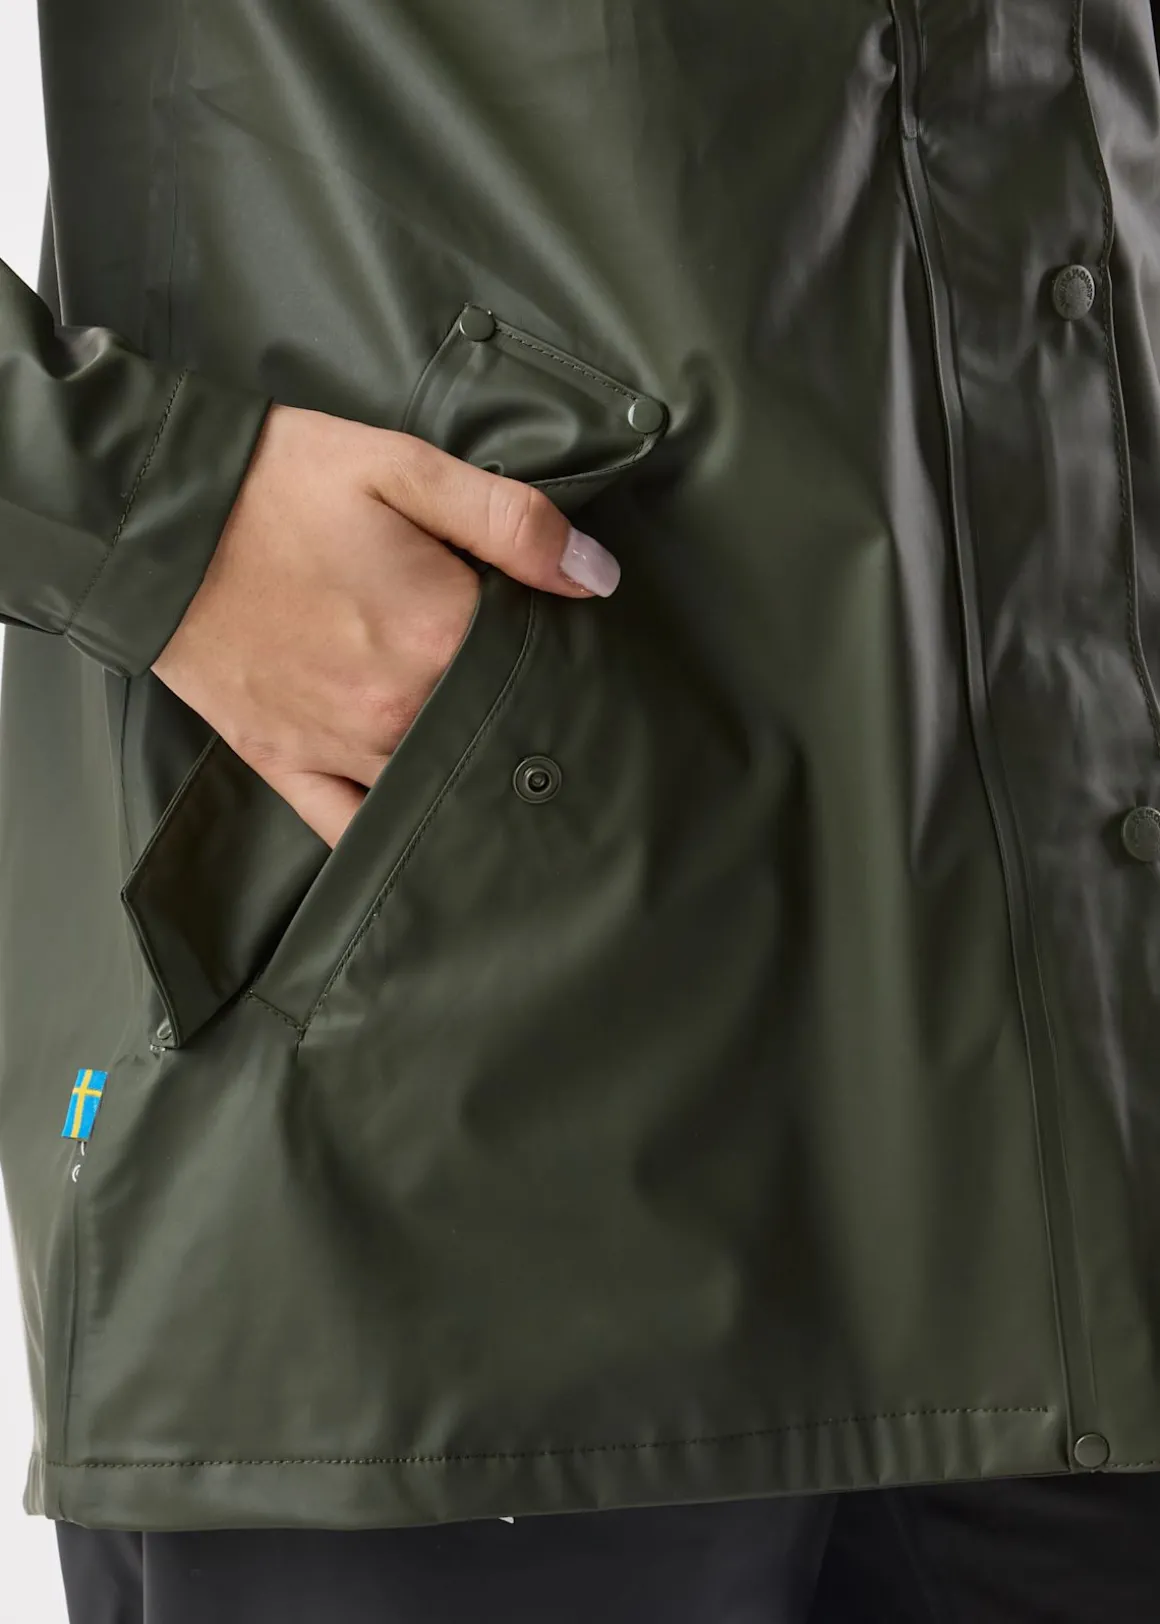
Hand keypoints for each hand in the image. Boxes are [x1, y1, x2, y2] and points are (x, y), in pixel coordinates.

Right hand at [150, 403, 619, 846]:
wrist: (147, 516)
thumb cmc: (275, 484)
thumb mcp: (401, 468)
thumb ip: (510, 522)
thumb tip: (597, 576)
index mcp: (438, 637)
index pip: (539, 668)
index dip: (562, 656)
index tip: (575, 651)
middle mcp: (395, 713)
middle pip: (493, 736)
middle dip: (522, 722)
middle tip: (545, 709)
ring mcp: (337, 749)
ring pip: (433, 788)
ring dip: (468, 780)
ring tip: (503, 772)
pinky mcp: (283, 763)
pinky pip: (350, 828)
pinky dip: (390, 831)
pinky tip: (427, 830)